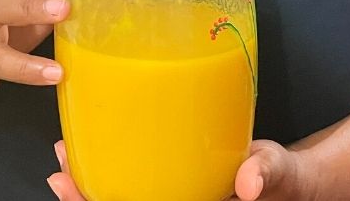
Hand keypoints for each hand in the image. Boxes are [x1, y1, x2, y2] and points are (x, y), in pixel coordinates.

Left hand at [46, 140, 318, 200]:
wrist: (291, 183)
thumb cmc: (282, 179)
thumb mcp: (279, 172)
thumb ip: (266, 173)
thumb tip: (251, 182)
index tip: (69, 189)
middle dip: (86, 200)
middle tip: (59, 173)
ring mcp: (172, 199)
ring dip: (92, 190)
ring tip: (66, 160)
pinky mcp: (173, 189)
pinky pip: (135, 189)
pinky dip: (110, 176)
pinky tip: (94, 153)